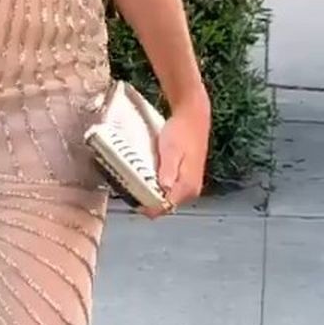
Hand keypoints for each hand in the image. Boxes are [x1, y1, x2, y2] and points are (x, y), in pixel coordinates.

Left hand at [139, 96, 210, 218]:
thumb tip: (164, 189)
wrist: (192, 116)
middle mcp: (191, 191)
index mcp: (187, 187)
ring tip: (137, 181)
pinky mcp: (186, 180)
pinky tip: (147, 176)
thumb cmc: (181, 131)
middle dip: (147, 200)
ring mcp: (189, 186)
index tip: (131, 197)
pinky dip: (156, 187)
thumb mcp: (171, 149)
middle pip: (164, 206)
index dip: (146, 207)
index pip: (163, 208)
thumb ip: (168, 170)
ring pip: (165, 199)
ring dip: (151, 193)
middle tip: (131, 187)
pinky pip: (168, 191)